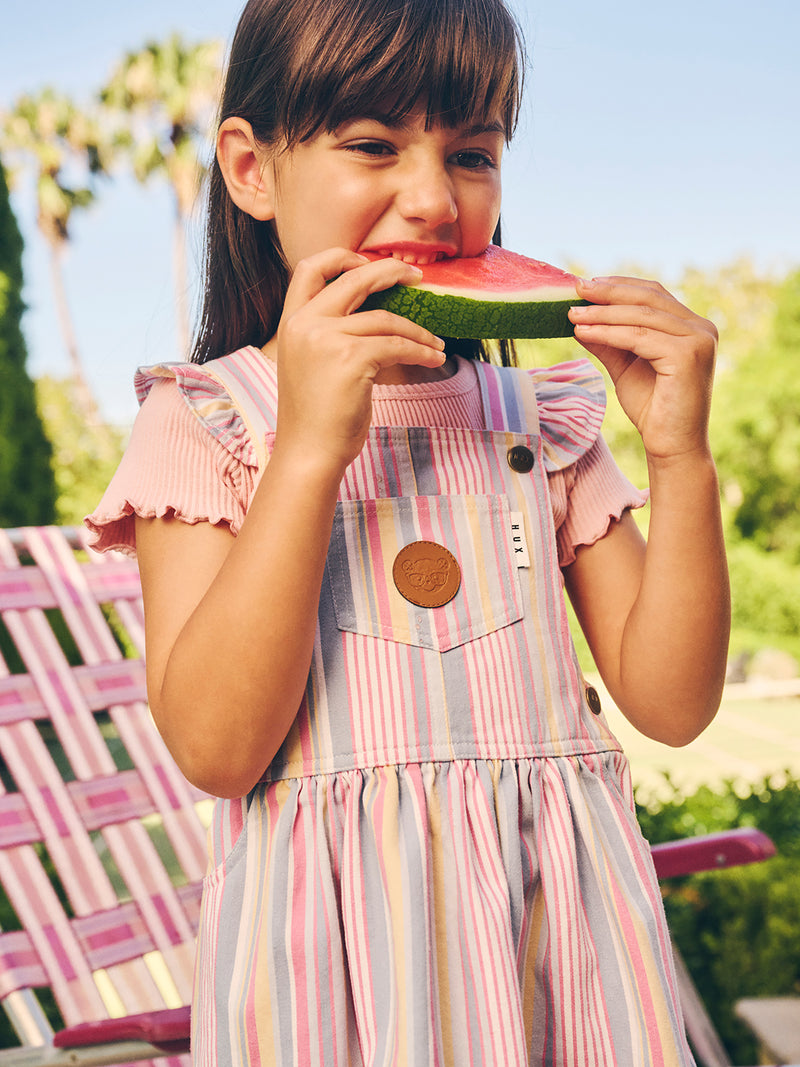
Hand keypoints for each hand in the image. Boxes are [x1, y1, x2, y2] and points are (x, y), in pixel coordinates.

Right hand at [271, 247, 445, 473]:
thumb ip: (328, 334)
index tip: (369, 262)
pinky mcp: (352, 358)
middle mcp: (304, 324)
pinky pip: (398, 345)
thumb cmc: (316, 417)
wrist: (309, 453)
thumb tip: (374, 315)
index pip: (309, 268)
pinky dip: (422, 350)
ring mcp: (326, 339)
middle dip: (390, 271)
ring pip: (385, 318)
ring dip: (417, 330)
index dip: (341, 257)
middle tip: (416, 277)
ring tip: (435, 342)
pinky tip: (435, 358)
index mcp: (290, 322)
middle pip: (353, 277)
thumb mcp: (310, 364)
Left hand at [568, 277, 718, 461]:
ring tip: (571, 314)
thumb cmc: (652, 410)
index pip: (653, 294)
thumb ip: (609, 340)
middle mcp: (701, 328)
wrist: (671, 447)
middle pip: (648, 298)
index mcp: (691, 326)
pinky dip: (608, 333)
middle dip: (608, 292)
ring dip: (602, 313)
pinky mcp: (688, 355)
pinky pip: (639, 337)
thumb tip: (580, 317)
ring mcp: (698, 340)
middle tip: (576, 288)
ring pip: (641, 316)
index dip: (619, 286)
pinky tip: (583, 332)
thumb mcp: (625, 366)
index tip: (586, 284)